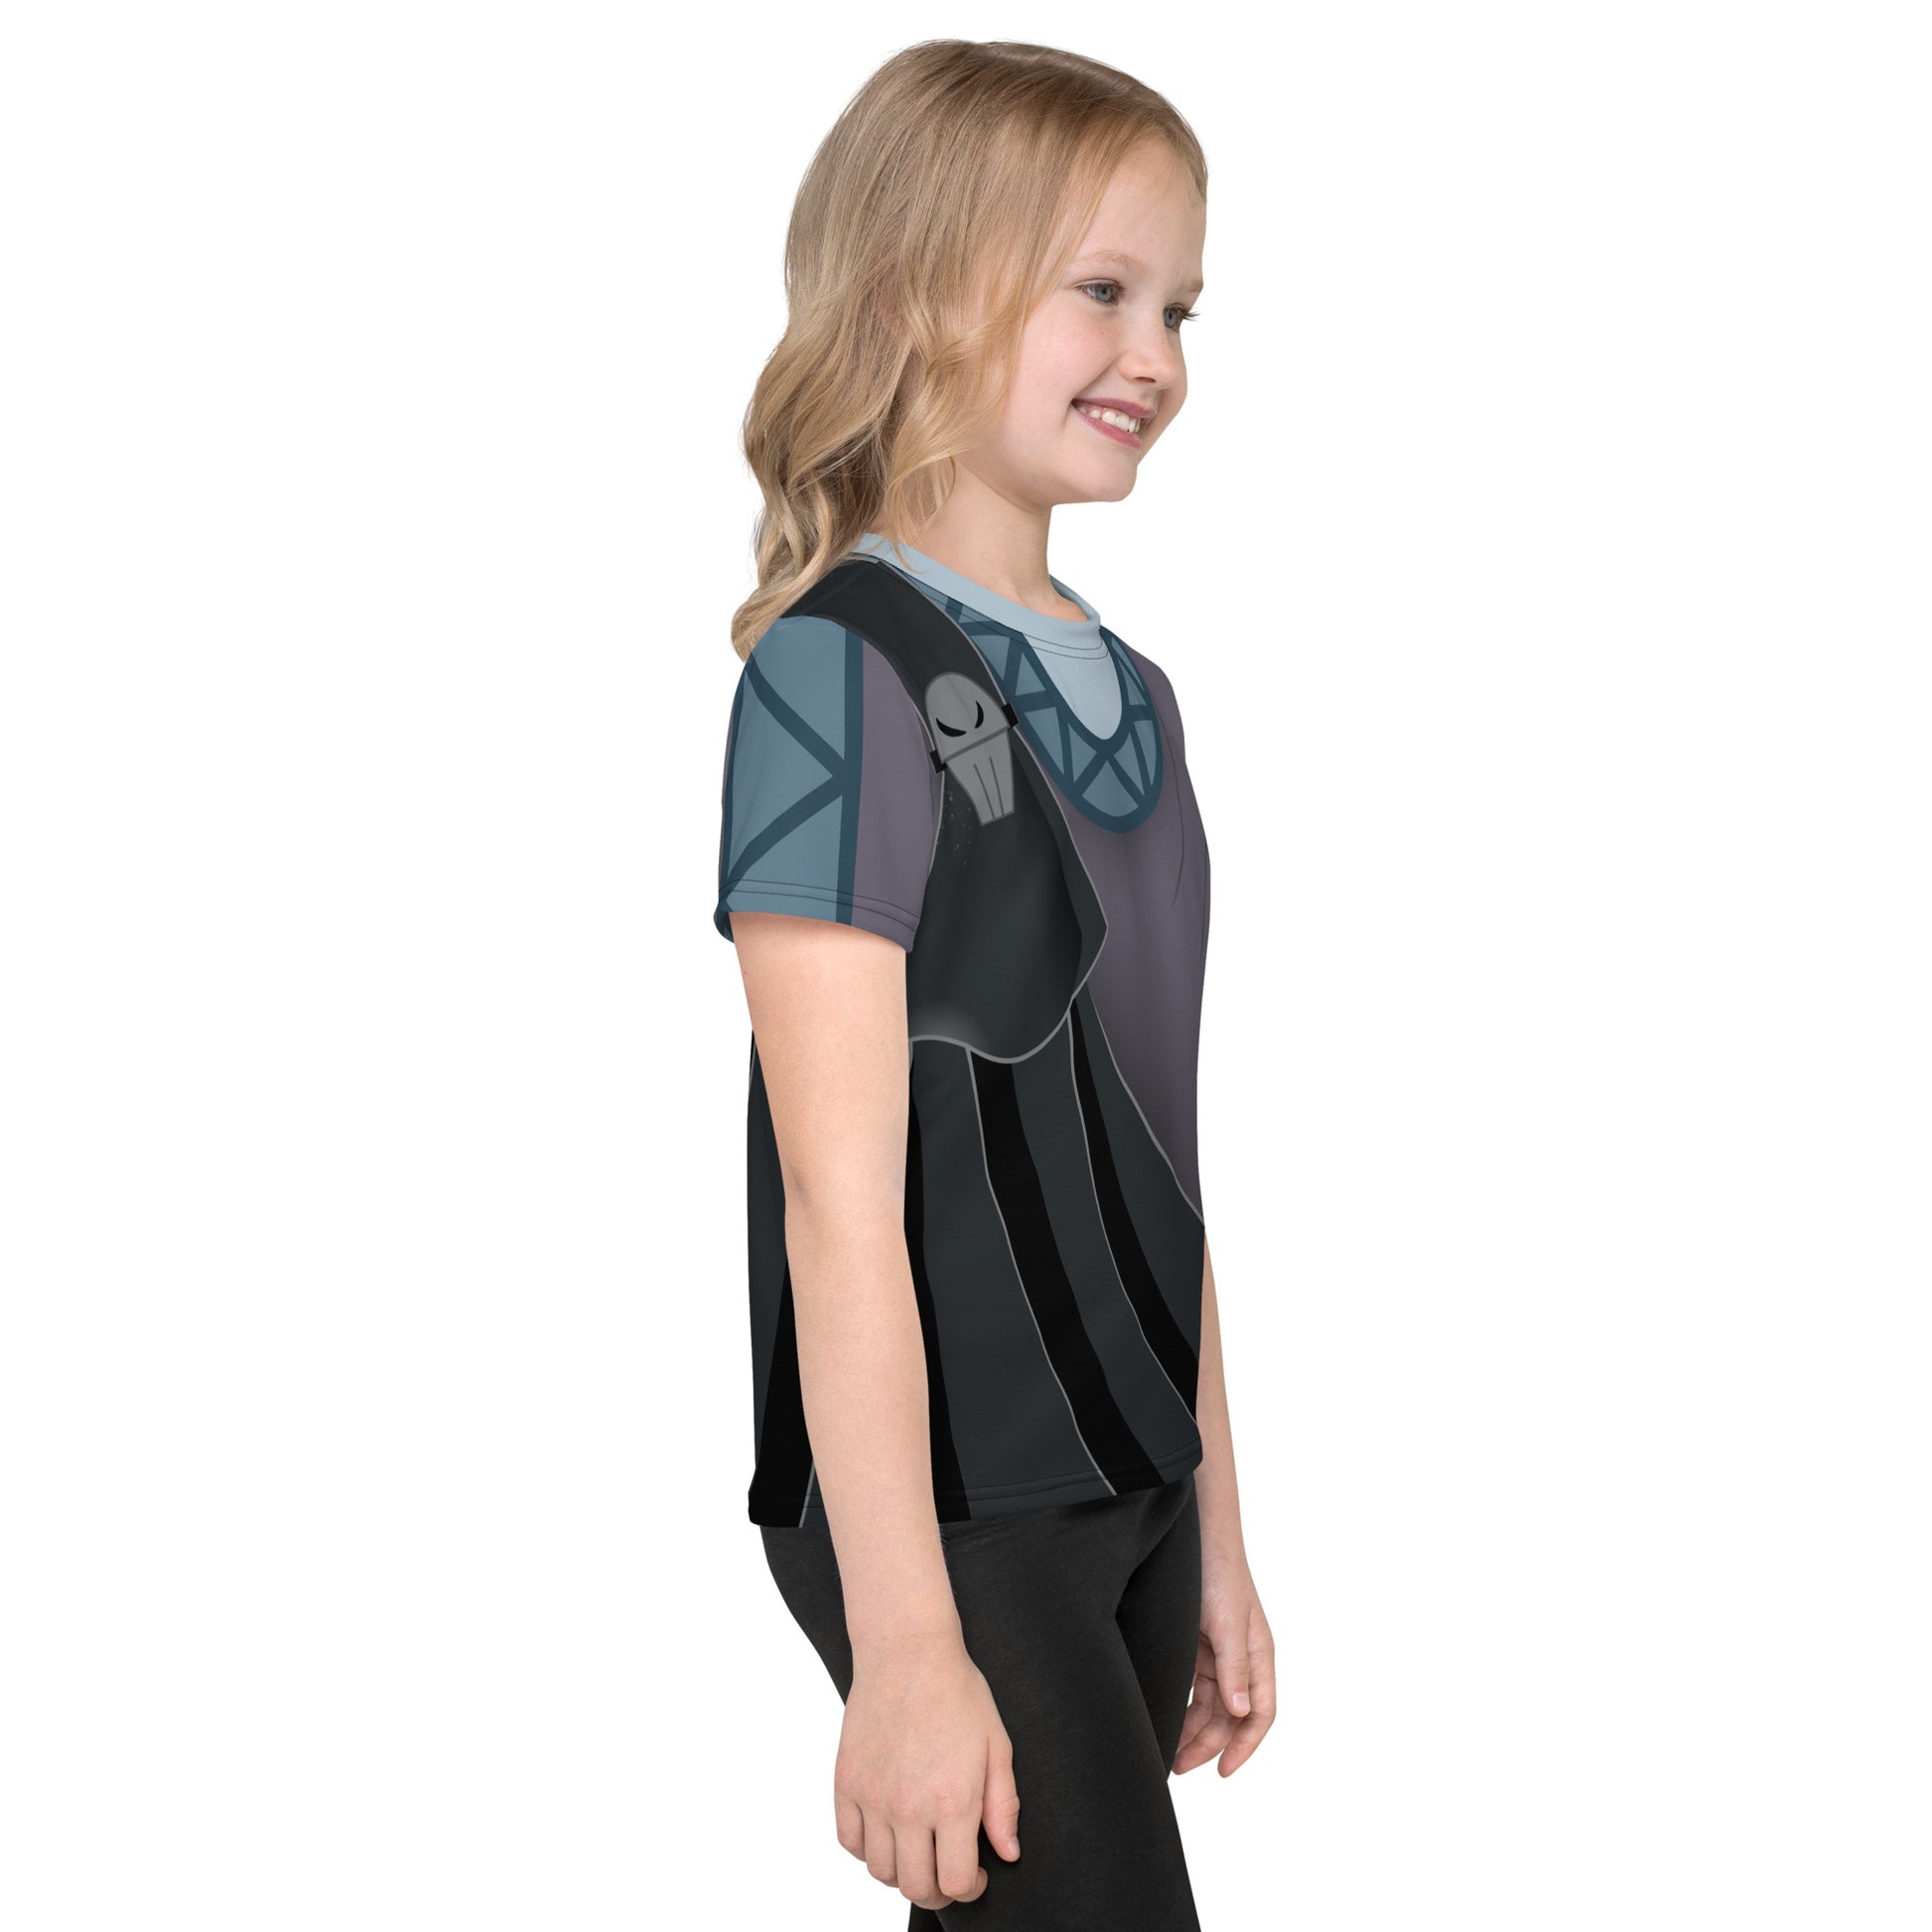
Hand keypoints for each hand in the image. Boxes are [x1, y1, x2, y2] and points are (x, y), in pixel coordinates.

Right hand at [833, 1631, 1022, 1908]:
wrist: (907, 1651)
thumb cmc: (958, 1692)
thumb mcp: (997, 1746)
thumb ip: (1003, 1806)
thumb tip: (1007, 1853)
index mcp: (952, 1801)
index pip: (955, 1882)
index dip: (971, 1889)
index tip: (976, 1874)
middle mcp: (907, 1806)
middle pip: (915, 1887)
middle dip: (937, 1890)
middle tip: (948, 1872)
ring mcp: (871, 1796)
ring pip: (880, 1871)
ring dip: (902, 1871)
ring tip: (919, 1849)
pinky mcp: (846, 1782)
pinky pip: (849, 1842)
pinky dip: (867, 1849)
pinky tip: (887, 1832)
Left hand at [1173, 1541, 1275, 1775]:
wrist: (1197, 1536)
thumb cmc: (1219, 1573)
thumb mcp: (1227, 1622)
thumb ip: (1235, 1667)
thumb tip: (1241, 1711)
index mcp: (1258, 1656)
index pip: (1260, 1713)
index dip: (1245, 1746)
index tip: (1223, 1771)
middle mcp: (1241, 1660)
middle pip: (1230, 1717)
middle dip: (1208, 1744)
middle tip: (1179, 1766)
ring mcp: (1217, 1655)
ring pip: (1209, 1707)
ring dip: (1192, 1731)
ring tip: (1168, 1753)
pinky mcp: (1195, 1647)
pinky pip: (1192, 1688)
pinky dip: (1181, 1707)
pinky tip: (1165, 1720)